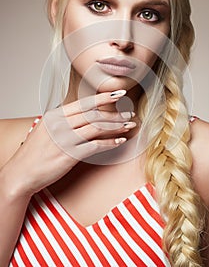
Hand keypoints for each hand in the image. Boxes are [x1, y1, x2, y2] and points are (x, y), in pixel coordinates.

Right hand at [3, 90, 135, 197]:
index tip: (119, 94)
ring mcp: (65, 139)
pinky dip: (110, 142)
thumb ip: (64, 120)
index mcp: (55, 115)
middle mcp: (60, 125)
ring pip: (97, 128)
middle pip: (94, 114)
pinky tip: (119, 141)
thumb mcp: (46, 129)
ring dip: (116, 126)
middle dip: (115, 113)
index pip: (84, 103)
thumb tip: (84, 113)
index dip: (104, 97)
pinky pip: (95, 145)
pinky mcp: (69, 155)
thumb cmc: (35, 152)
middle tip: (129, 114)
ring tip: (128, 125)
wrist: (21, 173)